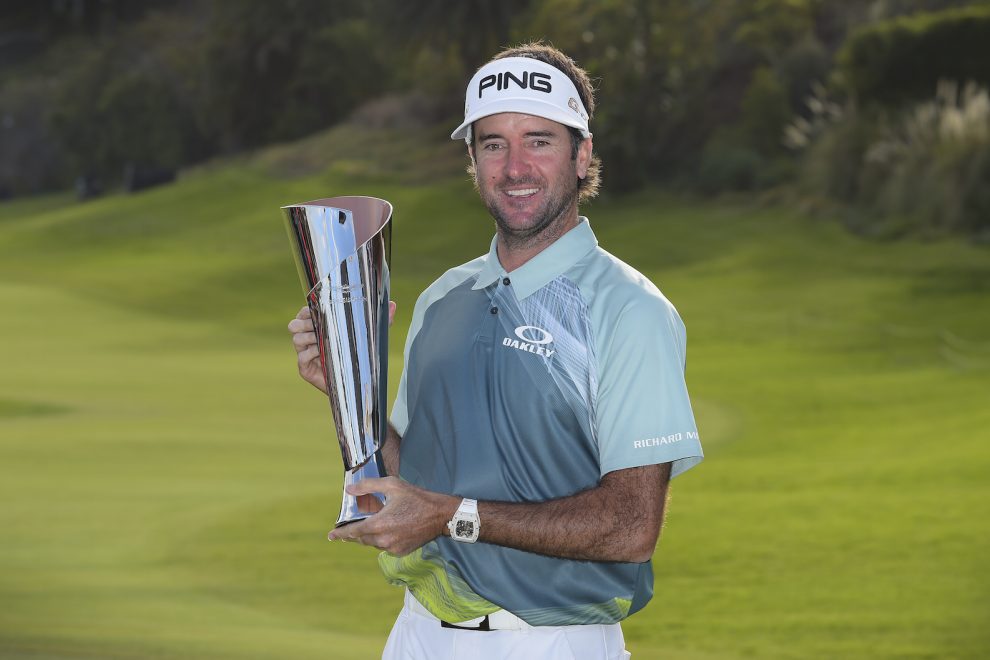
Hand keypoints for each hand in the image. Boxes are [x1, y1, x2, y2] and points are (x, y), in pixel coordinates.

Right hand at [288, 302, 395, 393]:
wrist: (357, 383)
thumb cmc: (361, 355)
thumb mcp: (372, 335)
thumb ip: (383, 320)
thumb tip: (393, 304)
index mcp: (319, 327)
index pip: (304, 312)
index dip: (307, 310)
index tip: (318, 310)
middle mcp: (309, 339)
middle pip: (294, 324)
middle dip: (305, 322)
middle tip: (318, 324)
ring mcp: (305, 354)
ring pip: (296, 339)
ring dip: (308, 337)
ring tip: (322, 339)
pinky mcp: (305, 369)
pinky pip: (301, 357)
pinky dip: (310, 353)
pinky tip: (322, 353)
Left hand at [328, 476, 458, 556]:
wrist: (440, 515)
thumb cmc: (416, 498)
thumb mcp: (392, 485)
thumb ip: (368, 486)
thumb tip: (349, 489)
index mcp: (379, 524)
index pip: (352, 531)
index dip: (340, 534)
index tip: (330, 536)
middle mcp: (384, 539)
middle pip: (361, 539)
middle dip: (355, 533)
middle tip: (351, 527)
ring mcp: (393, 548)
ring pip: (373, 543)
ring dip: (370, 535)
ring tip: (375, 523)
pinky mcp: (401, 552)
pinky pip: (385, 547)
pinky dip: (383, 539)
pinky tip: (390, 528)